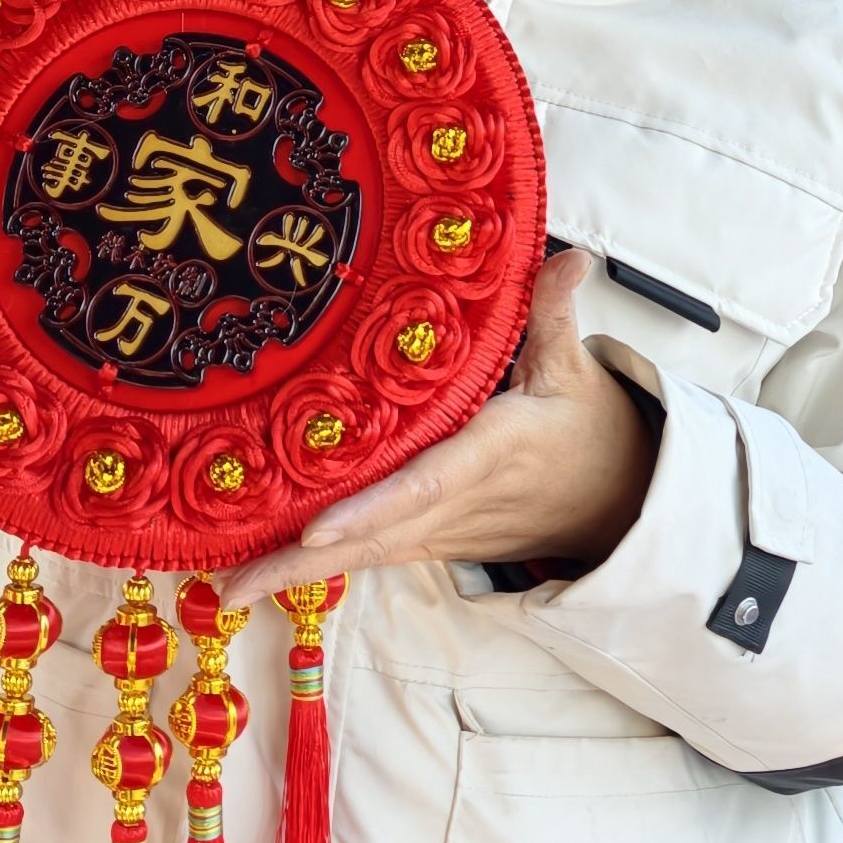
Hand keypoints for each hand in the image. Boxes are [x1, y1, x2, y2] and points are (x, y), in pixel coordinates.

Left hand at [228, 252, 653, 598]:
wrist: (616, 500)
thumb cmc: (587, 427)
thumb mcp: (575, 366)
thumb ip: (553, 311)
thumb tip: (568, 255)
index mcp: (496, 450)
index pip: (428, 482)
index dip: (372, 507)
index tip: (315, 528)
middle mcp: (463, 502)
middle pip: (376, 535)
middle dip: (302, 561)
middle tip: (229, 581)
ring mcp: (445, 530)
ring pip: (365, 555)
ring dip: (296, 574)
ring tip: (226, 587)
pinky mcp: (432, 541)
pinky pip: (371, 555)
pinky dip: (317, 569)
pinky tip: (261, 575)